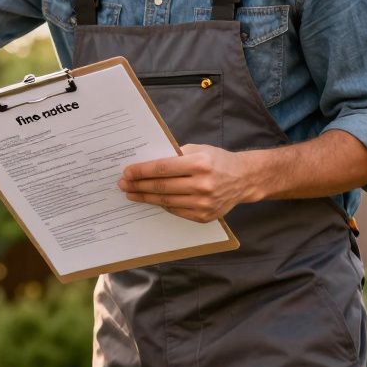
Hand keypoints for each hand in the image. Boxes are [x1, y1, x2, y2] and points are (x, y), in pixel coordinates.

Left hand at [117, 143, 267, 222]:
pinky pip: (175, 210)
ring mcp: (204, 203)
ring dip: (145, 197)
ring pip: (165, 201)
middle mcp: (202, 185)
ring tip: (131, 194)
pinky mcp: (204, 216)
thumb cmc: (217, 161)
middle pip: (161, 187)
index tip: (126, 172)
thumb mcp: (198, 150)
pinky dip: (161, 205)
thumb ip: (175, 156)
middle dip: (138, 185)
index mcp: (200, 164)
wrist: (244, 179)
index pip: (162, 168)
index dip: (141, 171)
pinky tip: (151, 200)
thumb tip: (146, 163)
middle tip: (123, 185)